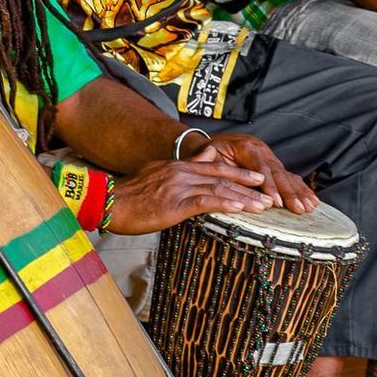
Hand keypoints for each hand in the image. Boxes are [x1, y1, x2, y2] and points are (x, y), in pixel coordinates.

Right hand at [102, 146, 277, 234]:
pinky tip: (241, 210)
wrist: (108, 203)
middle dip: (248, 183)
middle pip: (222, 175)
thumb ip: (178, 171)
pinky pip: (206, 202)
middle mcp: (181, 172)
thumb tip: (198, 166)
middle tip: (269, 190)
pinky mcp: (175, 203)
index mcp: (176, 166)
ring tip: (263, 205)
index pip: (213, 167)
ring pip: (219, 188)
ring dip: (244, 197)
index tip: (256, 178)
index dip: (237, 172)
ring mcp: (179, 186)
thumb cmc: (129, 197)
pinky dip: (227, 204)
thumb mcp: (155, 176)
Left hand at [190, 130, 319, 211]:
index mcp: (247, 146)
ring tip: (310, 207)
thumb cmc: (209, 153)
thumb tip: (212, 172)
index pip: (261, 168)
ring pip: (287, 175)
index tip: (276, 202)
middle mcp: (262, 150)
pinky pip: (289, 178)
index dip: (269, 186)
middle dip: (290, 192)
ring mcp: (270, 158)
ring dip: (299, 192)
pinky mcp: (273, 167)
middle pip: (278, 173)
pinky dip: (301, 189)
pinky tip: (312, 200)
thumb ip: (212, 165)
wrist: (212, 144)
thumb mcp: (208, 156)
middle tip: (300, 208)